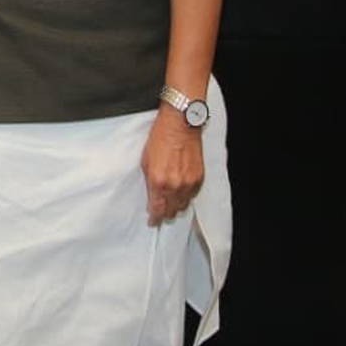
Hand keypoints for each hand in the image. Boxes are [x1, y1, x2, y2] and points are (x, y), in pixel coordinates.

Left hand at [141, 105, 204, 224]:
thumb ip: (149, 181)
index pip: (156, 209)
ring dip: (175, 207)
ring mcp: (189, 183)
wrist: (180, 124)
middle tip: (159, 214)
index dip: (154, 218)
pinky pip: (192, 196)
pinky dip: (186, 197)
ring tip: (170, 205)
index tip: (152, 221)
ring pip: (183, 206)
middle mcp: (175, 186)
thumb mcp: (145, 160)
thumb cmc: (160, 137)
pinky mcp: (199, 178)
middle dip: (164, 214)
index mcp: (158, 181)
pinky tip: (180, 194)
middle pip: (171, 211)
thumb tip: (151, 194)